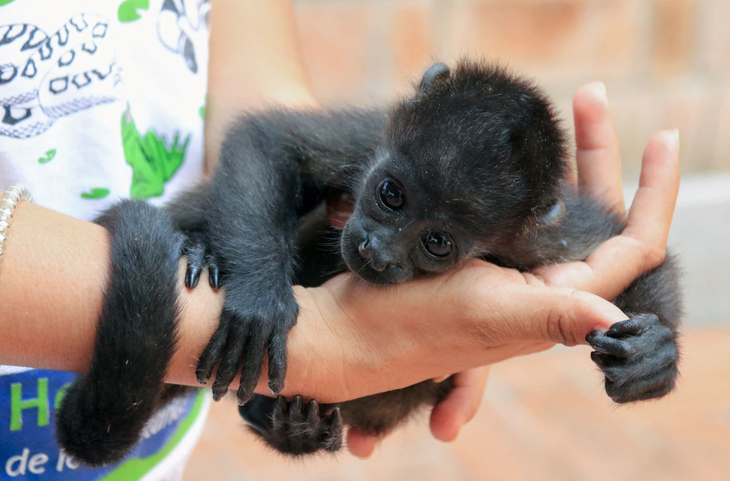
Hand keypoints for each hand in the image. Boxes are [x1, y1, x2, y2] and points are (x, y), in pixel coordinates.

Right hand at [337, 81, 679, 456]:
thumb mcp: (486, 313)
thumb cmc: (413, 325)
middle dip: (600, 156)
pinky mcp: (479, 256)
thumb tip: (619, 326)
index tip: (662, 138)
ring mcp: (511, 268)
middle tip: (589, 97)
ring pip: (556, 207)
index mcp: (557, 299)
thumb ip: (552, 316)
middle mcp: (543, 285)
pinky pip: (518, 209)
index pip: (633, 248)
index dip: (657, 196)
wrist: (349, 328)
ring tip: (563, 108)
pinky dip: (527, 174)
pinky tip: (517, 147)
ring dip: (567, 159)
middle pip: (595, 216)